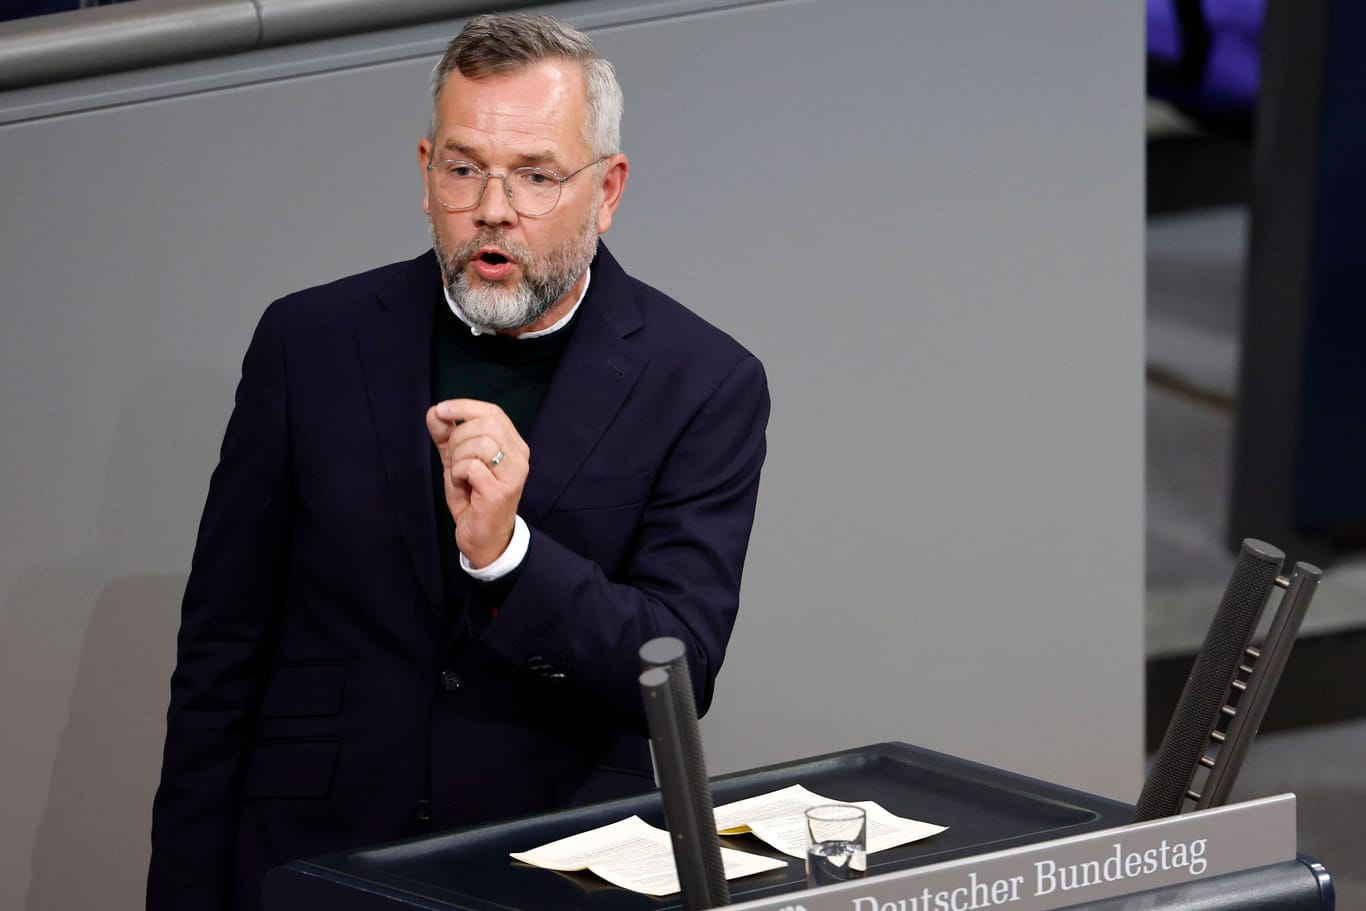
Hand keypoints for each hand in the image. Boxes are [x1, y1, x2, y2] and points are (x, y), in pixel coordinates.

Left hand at [425, 399, 529, 568]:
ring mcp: (513, 474)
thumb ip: (446, 436)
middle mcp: (519, 457)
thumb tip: (435, 412)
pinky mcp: (500, 491)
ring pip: (480, 443)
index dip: (464, 407)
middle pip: (485, 424)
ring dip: (458, 457)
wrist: (483, 538)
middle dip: (457, 436)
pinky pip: (471, 466)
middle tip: (452, 457)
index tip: (441, 411)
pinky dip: (458, 473)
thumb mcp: (457, 461)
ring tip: (460, 474)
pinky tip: (463, 485)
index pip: (493, 412)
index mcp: (514, 445)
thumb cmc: (473, 499)